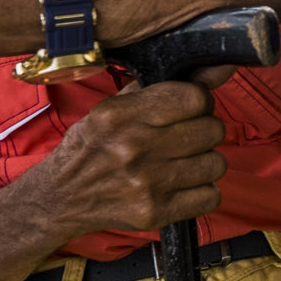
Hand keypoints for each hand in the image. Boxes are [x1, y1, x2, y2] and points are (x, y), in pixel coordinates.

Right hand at [27, 70, 234, 236]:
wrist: (60, 197)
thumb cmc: (91, 147)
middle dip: (204, 131)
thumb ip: (165, 86)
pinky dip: (201, 192)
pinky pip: (211, 197)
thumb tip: (220, 67)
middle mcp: (135, 147)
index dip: (200, 102)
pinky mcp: (155, 212)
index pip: (195, 98)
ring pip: (216, 164)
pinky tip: (182, 186)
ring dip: (204, 163)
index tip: (190, 109)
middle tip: (185, 138)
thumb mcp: (114, 107)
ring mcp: (146, 183)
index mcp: (122, 115)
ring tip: (182, 163)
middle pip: (212, 130)